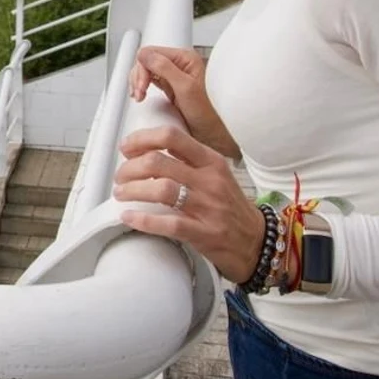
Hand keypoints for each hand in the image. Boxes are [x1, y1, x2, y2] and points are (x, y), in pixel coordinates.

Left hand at [112, 126, 264, 283]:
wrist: (258, 242)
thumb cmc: (230, 207)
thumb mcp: (216, 175)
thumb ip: (188, 161)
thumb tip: (148, 152)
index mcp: (211, 161)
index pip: (172, 137)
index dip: (142, 139)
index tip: (126, 148)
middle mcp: (210, 180)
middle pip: (159, 163)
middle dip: (130, 168)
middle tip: (120, 177)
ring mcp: (208, 207)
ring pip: (160, 190)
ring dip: (132, 190)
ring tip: (120, 194)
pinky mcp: (204, 233)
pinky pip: (168, 224)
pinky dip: (143, 220)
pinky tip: (128, 217)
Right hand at [127, 46, 239, 159]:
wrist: (219, 133)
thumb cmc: (210, 113)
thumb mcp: (186, 89)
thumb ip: (165, 68)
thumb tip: (145, 55)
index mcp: (185, 58)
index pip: (151, 53)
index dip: (142, 70)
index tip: (142, 87)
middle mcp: (179, 65)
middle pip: (146, 62)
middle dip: (139, 77)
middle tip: (140, 95)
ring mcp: (174, 77)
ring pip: (147, 71)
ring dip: (139, 83)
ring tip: (140, 97)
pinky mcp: (171, 89)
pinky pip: (151, 82)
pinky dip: (143, 88)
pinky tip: (143, 97)